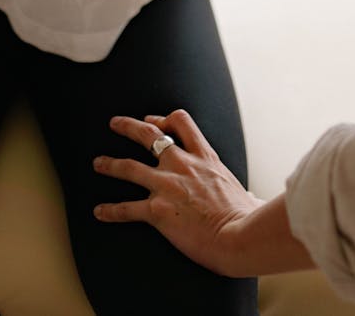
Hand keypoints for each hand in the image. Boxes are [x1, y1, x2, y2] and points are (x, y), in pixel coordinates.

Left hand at [93, 109, 265, 277]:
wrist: (240, 235)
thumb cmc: (248, 218)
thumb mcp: (245, 192)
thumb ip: (244, 191)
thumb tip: (255, 201)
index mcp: (204, 157)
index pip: (180, 122)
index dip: (163, 119)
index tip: (153, 122)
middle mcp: (182, 165)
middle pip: (149, 135)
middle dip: (129, 126)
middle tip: (114, 123)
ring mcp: (167, 185)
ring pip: (129, 167)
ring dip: (110, 164)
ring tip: (98, 162)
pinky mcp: (157, 211)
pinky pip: (127, 208)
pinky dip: (111, 210)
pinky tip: (99, 212)